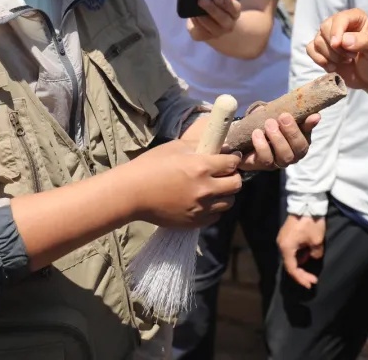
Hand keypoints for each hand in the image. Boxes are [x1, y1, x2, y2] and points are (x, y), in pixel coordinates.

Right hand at [124, 139, 242, 227]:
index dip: (233, 159)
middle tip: (224, 174)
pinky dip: (215, 209)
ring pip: (229, 202)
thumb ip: (199, 145)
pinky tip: (205, 202)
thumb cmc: (151, 165)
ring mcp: (201, 208)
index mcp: (201, 167)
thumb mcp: (176, 147)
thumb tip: (219, 146)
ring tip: (215, 189)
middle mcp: (205, 188)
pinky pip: (216, 216)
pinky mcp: (194, 222)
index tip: (230, 158)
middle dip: (233, 176)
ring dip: (225, 194)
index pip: (232, 163)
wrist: (132, 193)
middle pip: (236, 184)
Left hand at [187, 0, 240, 40]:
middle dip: (212, 9)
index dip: (225, 3)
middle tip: (202, 0)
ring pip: (210, 26)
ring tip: (194, 8)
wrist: (211, 22)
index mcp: (234, 13)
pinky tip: (192, 16)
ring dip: (202, 17)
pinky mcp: (205, 37)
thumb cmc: (215, 5)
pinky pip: (200, 32)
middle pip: (222, 19)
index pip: (234, 8)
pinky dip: (196, 23)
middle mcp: (228, 25)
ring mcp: (217, 33)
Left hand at [231, 112, 319, 172]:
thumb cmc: (269, 124)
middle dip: (292, 132)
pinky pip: (266, 159)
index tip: (310, 115)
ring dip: (278, 138)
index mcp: (300, 142)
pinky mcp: (264, 165)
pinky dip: (262, 145)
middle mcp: (293, 155)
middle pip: (299, 149)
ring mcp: (279, 162)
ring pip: (285, 156)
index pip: (309, 136)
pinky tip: (257, 133)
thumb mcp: (281, 117)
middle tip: (283, 116)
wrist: (246, 135)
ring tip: (269, 123)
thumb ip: (297, 116)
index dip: (309, 127)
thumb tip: (316, 116)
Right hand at [277, 214, 325, 288]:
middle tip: (312, 280)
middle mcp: (281, 245)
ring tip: (312, 263)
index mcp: (286, 248)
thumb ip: (315, 254)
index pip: (292, 269)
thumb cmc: (311, 222)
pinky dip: (299, 255)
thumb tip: (312, 256)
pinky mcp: (286, 235)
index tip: (311, 283)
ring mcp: (282, 239)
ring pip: (291, 257)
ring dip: (301, 263)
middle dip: (302, 273)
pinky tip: (308, 253)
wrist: (306, 202)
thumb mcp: (317, 241)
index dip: (301, 278)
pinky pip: (292, 249)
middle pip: (290, 264)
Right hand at [306, 8, 367, 89]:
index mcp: (356, 18)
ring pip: (317, 41)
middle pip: (325, 27)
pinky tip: (333, 67)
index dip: (337, 30)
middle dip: (335, 47)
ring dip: (330, 56)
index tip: (337, 45)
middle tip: (350, 57)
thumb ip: (364, 43)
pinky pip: (310, 49)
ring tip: (345, 62)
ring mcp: (328, 36)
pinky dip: (320, 60)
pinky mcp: (321, 49)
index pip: (340, 18)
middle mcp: (340, 24)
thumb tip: (344, 41)